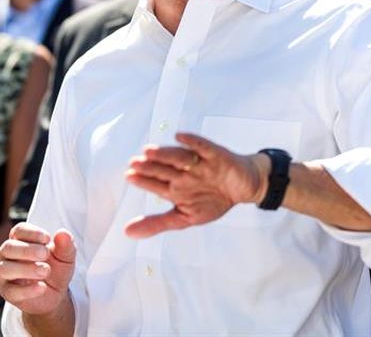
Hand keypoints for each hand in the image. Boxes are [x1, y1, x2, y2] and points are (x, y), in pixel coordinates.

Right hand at [0, 223, 75, 316]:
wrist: (57, 294)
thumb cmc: (57, 269)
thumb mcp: (66, 257)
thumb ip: (65, 245)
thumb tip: (63, 233)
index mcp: (21, 241)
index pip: (19, 230)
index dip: (31, 233)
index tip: (47, 239)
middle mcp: (9, 255)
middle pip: (8, 247)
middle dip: (27, 250)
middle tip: (45, 254)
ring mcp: (6, 275)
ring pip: (4, 268)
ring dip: (25, 269)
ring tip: (45, 271)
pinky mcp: (8, 293)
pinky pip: (11, 291)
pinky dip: (26, 289)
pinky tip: (42, 287)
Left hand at [123, 132, 266, 237]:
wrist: (243, 188)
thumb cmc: (212, 200)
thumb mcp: (184, 217)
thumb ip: (156, 223)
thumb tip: (127, 232)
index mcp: (175, 188)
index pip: (156, 184)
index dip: (143, 180)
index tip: (129, 175)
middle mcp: (184, 174)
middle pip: (165, 169)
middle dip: (150, 166)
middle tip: (134, 162)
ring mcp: (199, 164)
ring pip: (179, 157)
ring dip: (165, 154)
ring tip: (149, 151)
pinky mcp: (215, 155)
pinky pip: (203, 147)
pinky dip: (192, 142)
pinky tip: (180, 137)